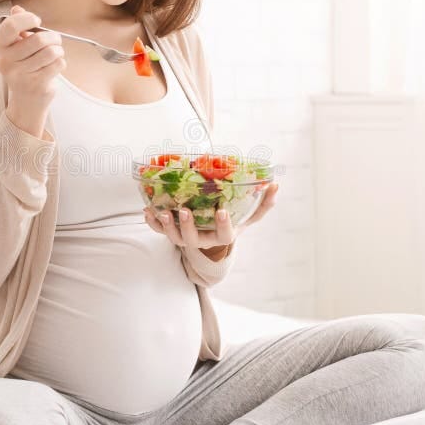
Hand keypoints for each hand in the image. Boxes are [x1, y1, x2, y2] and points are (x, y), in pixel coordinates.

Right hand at [0, 5, 64, 99]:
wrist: (26, 101)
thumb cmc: (25, 68)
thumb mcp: (17, 47)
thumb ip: (18, 27)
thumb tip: (17, 8)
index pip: (10, 26)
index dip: (27, 19)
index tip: (37, 20)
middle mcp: (6, 62)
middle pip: (37, 39)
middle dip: (53, 37)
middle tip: (56, 40)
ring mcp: (20, 75)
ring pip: (50, 52)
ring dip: (58, 50)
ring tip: (56, 54)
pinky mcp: (36, 85)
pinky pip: (57, 64)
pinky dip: (60, 62)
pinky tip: (54, 67)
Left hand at [143, 183, 278, 249]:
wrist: (213, 237)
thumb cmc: (232, 221)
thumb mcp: (249, 215)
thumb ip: (263, 203)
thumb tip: (276, 185)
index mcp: (222, 235)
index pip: (225, 234)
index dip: (223, 224)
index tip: (221, 211)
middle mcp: (204, 239)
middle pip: (194, 239)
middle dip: (187, 227)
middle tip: (184, 212)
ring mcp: (187, 238)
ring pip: (175, 238)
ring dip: (167, 226)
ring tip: (162, 211)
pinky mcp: (173, 234)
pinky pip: (160, 231)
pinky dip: (153, 222)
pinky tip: (147, 210)